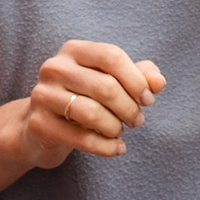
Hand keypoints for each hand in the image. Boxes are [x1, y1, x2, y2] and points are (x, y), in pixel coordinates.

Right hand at [15, 40, 165, 167]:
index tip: (147, 99)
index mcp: (73, 50)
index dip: (136, 80)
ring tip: (120, 132)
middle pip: (105, 86)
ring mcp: (43, 95)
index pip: (112, 56)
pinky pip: (82, 138)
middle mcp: (54, 68)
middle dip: (129, 108)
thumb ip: (138, 77)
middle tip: (137, 120)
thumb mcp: (109, 83)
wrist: (40, 128)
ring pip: (92, 113)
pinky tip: (116, 148)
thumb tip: (159, 82)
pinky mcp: (39, 124)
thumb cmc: (83, 99)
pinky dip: (106, 146)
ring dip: (116, 127)